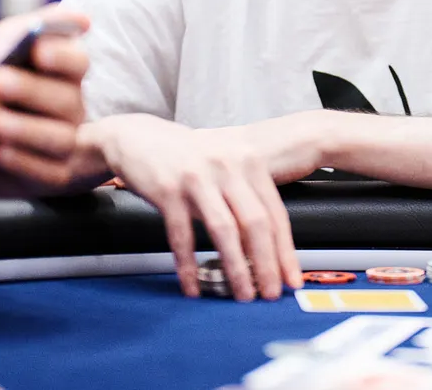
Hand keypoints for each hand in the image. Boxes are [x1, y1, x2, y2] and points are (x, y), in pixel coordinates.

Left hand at [0, 7, 90, 195]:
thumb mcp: (2, 46)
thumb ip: (33, 27)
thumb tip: (82, 18)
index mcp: (66, 73)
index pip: (77, 61)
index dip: (61, 56)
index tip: (37, 49)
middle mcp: (72, 108)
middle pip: (67, 100)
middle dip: (32, 90)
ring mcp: (65, 144)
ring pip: (61, 139)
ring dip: (29, 130)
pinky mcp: (50, 176)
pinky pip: (46, 173)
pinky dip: (24, 163)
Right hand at [93, 113, 309, 301]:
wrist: (139, 137)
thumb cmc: (187, 158)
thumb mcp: (225, 166)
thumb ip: (247, 195)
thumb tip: (270, 246)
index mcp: (248, 161)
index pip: (275, 213)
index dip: (286, 251)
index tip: (292, 278)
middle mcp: (227, 166)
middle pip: (256, 223)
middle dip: (267, 265)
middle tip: (270, 295)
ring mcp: (197, 178)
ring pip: (224, 231)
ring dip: (236, 269)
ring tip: (242, 295)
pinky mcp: (168, 190)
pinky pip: (182, 236)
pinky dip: (189, 266)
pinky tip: (193, 286)